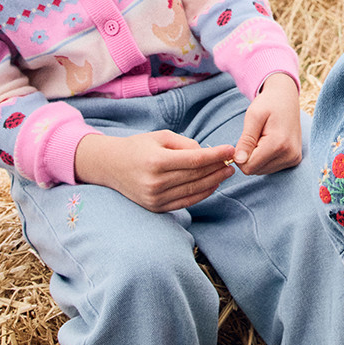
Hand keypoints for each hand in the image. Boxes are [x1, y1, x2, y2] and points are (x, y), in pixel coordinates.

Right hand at [73, 130, 235, 211]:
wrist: (110, 166)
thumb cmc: (139, 146)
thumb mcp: (161, 137)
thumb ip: (186, 145)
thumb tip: (208, 154)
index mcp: (157, 161)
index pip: (194, 160)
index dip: (215, 155)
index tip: (231, 149)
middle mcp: (155, 182)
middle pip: (196, 176)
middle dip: (217, 168)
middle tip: (233, 161)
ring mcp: (155, 198)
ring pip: (193, 191)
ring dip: (214, 181)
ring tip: (227, 172)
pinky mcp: (155, 207)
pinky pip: (185, 202)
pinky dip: (201, 195)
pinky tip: (213, 185)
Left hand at [233, 73, 302, 174]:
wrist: (287, 97)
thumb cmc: (268, 103)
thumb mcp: (253, 116)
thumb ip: (246, 140)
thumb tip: (238, 161)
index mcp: (279, 144)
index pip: (249, 167)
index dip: (240, 155)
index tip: (244, 139)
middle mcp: (290, 155)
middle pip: (255, 170)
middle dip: (249, 156)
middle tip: (255, 136)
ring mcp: (294, 158)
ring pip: (262, 171)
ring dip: (257, 157)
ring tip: (263, 138)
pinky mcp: (295, 160)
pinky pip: (271, 168)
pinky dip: (265, 158)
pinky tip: (270, 143)